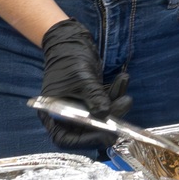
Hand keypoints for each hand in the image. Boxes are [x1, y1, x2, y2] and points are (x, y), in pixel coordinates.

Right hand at [38, 18, 132, 148]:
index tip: (106, 134)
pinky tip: (123, 78)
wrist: (70, 39)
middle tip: (124, 106)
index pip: (67, 138)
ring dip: (116, 103)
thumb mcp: (81, 79)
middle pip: (87, 128)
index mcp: (52, 115)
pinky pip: (104, 100)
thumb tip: (105, 116)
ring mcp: (79, 105)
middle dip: (108, 119)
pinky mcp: (90, 95)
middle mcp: (65, 114)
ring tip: (126, 90)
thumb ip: (93, 98)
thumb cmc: (68, 59)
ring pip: (100, 114)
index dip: (87, 140)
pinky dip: (115, 92)